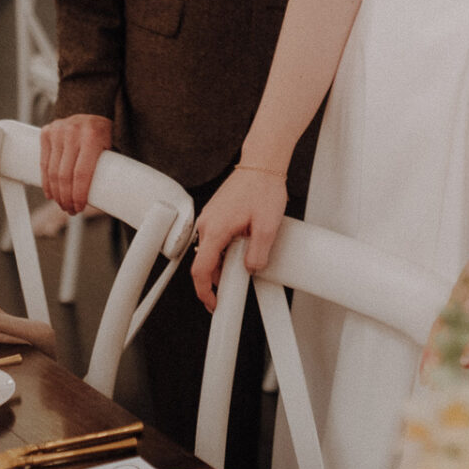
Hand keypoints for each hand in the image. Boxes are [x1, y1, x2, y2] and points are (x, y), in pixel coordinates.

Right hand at [39, 115, 111, 214]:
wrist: (90, 109)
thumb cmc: (103, 134)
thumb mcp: (112, 146)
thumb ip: (111, 167)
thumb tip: (112, 198)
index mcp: (93, 136)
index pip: (82, 173)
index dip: (79, 194)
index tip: (80, 207)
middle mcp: (73, 132)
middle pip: (65, 175)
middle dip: (66, 198)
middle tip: (71, 210)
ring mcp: (58, 131)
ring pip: (52, 171)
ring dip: (56, 193)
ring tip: (62, 204)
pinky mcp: (47, 132)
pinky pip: (43, 162)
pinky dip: (46, 181)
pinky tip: (50, 193)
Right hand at [190, 167, 288, 311]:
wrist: (262, 164)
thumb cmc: (263, 188)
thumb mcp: (267, 227)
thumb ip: (257, 255)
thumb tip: (250, 269)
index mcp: (215, 229)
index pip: (201, 270)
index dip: (205, 292)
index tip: (214, 303)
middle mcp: (207, 223)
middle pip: (205, 262)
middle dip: (219, 277)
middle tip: (237, 285)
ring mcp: (210, 217)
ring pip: (212, 250)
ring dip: (225, 261)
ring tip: (247, 259)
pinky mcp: (216, 213)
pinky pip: (216, 238)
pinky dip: (226, 248)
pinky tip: (244, 245)